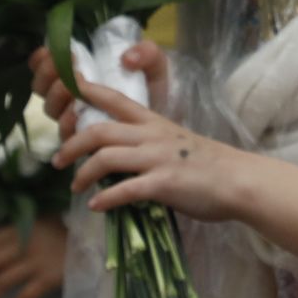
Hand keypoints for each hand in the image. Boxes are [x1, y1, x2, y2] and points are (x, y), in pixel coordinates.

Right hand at [32, 39, 169, 141]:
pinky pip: (66, 134)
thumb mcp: (155, 65)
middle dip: (48, 74)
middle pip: (42, 88)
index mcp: (80, 75)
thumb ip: (147, 53)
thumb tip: (128, 58)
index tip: (49, 50)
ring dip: (57, 95)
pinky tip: (76, 113)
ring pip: (51, 109)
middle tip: (68, 66)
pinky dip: (67, 122)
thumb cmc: (157, 90)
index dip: (41, 60)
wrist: (169, 121)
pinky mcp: (83, 141)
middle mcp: (71, 97)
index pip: (47, 66)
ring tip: (72, 86)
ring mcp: (76, 119)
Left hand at [49, 71, 253, 222]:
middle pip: (99, 131)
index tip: (66, 89)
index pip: (115, 99)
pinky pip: (125, 190)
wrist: (239, 180)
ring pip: (106, 158)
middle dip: (72, 145)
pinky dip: (106, 199)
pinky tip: (97, 207)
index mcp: (154, 123)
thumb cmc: (210, 165)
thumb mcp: (177, 143)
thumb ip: (149, 145)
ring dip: (83, 174)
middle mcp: (152, 136)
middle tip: (58, 161)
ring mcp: (158, 159)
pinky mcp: (163, 184)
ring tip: (75, 187)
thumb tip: (121, 160)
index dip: (87, 92)